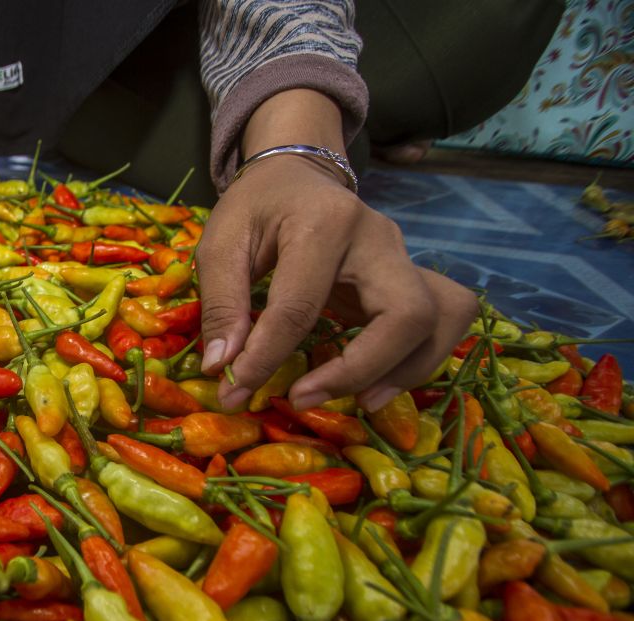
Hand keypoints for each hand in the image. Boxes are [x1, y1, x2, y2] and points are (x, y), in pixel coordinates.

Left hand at [197, 153, 476, 410]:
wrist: (297, 172)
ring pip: (442, 318)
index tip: (237, 391)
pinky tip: (376, 386)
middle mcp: (379, 239)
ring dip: (406, 371)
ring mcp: (404, 257)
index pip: (302, 306)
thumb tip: (223, 367)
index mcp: (325, 223)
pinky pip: (440, 322)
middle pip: (406, 313)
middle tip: (305, 397)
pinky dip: (416, 361)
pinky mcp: (412, 277)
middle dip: (361, 369)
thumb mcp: (221, 243)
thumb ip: (221, 303)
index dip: (268, 357)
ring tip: (360, 403)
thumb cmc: (256, 207)